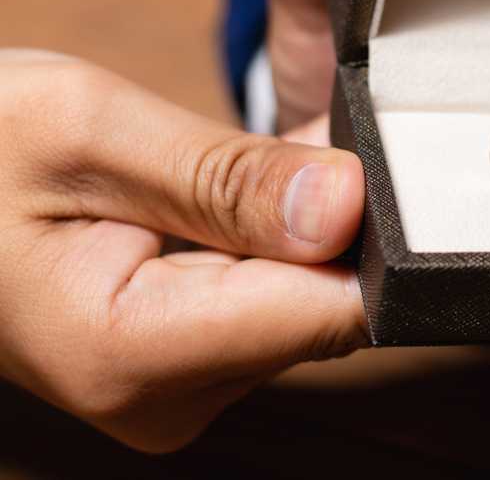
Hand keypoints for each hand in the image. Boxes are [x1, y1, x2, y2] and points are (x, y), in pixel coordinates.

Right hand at [0, 50, 366, 451]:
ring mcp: (178, 391)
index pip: (329, 310)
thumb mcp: (86, 128)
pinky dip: (267, 245)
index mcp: (128, 352)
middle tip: (260, 149)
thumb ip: (225, 176)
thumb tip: (348, 205)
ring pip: (304, 302)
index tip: (355, 159)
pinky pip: (272, 302)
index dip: (365, 228)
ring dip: (291, 228)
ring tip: (212, 176)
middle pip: (322, 306)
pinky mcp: (187, 370)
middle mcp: (164, 399)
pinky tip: (216, 205)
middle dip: (323, 220)